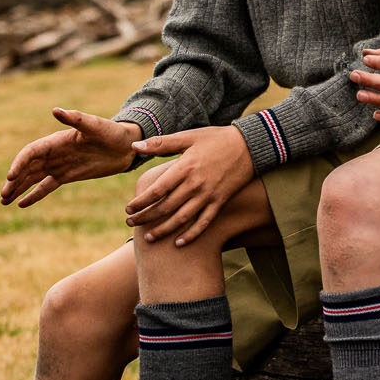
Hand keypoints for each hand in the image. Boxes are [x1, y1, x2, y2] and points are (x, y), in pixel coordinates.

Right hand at [0, 110, 140, 206]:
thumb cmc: (112, 132)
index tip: (11, 176)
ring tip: (4, 201)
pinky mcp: (67, 176)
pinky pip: (46, 186)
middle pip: (27, 167)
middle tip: (3, 194)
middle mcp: (54, 153)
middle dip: (14, 180)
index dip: (20, 163)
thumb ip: (76, 118)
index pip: (31, 152)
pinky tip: (21, 204)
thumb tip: (56, 110)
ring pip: (33, 178)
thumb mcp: (95, 125)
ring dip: (18, 188)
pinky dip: (34, 195)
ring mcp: (59, 165)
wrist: (127, 146)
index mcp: (57, 140)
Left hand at [124, 125, 254, 244]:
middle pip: (166, 207)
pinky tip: (179, 243)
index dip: (141, 202)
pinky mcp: (220, 200)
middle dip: (146, 218)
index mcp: (185, 167)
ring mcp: (209, 194)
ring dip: (164, 230)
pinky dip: (192, 234)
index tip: (129, 209)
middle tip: (131, 224)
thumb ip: (161, 143)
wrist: (251, 145)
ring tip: (148, 237)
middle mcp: (196, 184)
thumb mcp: (189, 136)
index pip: (157, 190)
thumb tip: (134, 146)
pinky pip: (205, 221)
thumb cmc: (217, 138)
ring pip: (182, 218)